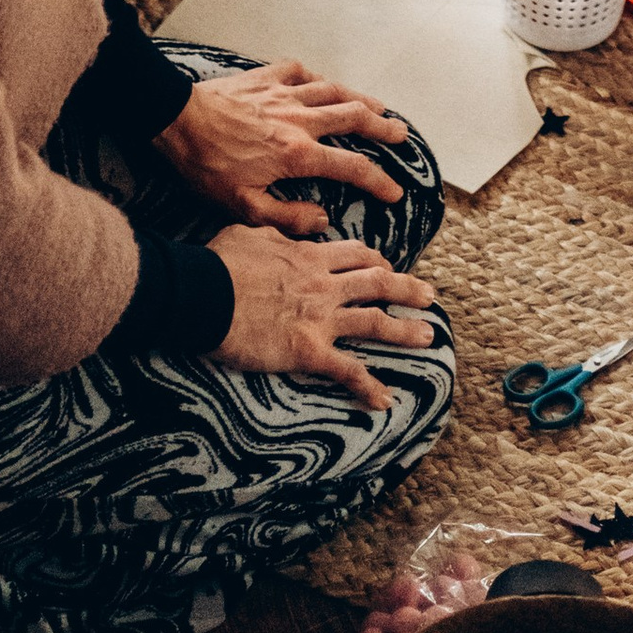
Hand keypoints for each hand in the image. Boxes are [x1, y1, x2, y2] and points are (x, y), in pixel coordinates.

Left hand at [155, 56, 404, 231]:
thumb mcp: (242, 207)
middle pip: (354, 117)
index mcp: (297, 154)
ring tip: (378, 106)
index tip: (395, 192)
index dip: (379, 181)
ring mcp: (284, 94)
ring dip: (360, 98)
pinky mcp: (265, 77)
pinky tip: (323, 82)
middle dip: (382, 128)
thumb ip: (287, 217)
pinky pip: (300, 71)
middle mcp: (299, 119)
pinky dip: (317, 77)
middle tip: (401, 135)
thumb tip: (322, 220)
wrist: (175, 120)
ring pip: (334, 91)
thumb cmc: (205, 166)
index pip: (351, 167)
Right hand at [208, 222, 435, 410]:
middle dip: (407, 288)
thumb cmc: (220, 263)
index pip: (355, 254)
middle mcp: (323, 285)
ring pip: (373, 322)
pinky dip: (367, 387)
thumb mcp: (252, 232)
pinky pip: (346, 370)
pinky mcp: (308, 351)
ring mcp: (319, 318)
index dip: (375, 260)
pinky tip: (384, 400)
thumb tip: (292, 232)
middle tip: (429, 295)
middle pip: (377, 283)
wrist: (203, 295)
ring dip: (404, 331)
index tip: (387, 265)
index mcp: (310, 256)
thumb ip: (280, 231)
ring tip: (429, 338)